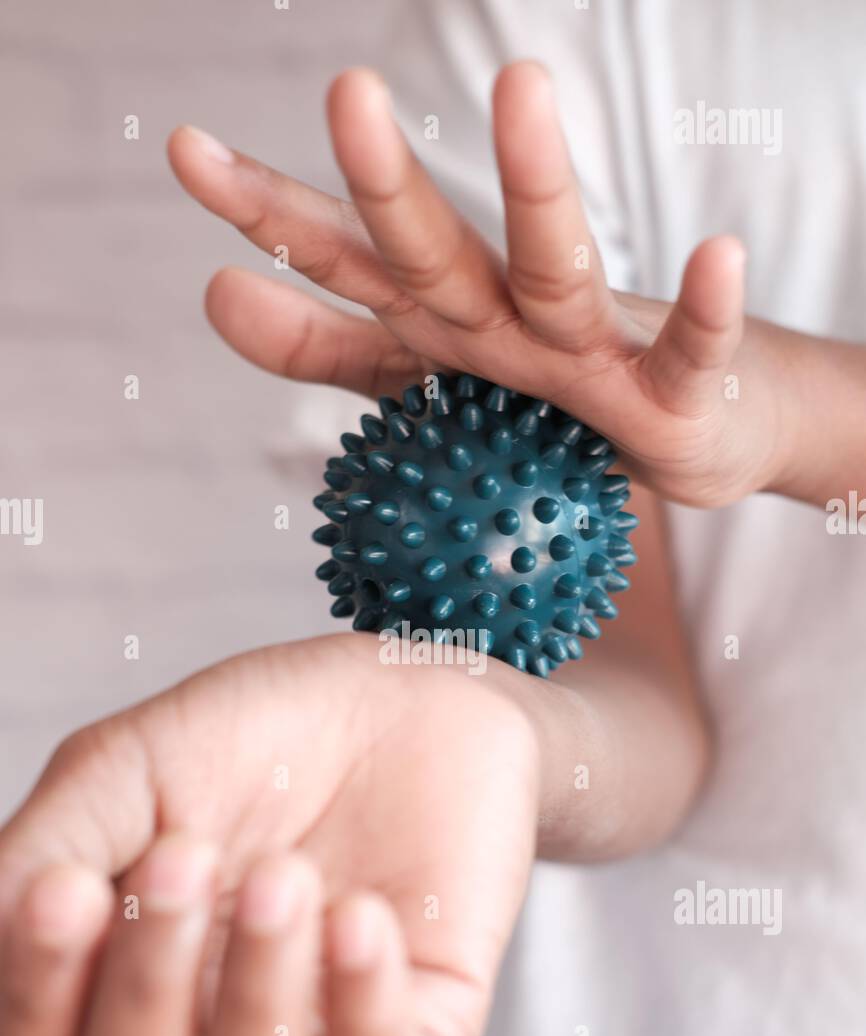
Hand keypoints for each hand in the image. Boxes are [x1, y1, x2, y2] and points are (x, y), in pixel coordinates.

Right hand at [0, 636, 537, 1035]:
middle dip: (145, 997)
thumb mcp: (124, 771)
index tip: (68, 886)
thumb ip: (41, 851)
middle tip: (183, 857)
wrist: (403, 686)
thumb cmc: (258, 735)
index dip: (34, 1007)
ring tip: (285, 875)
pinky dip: (364, 1011)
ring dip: (254, 1006)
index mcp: (111, 997)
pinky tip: (360, 912)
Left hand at [167, 62, 796, 507]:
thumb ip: (330, 347)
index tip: (187, 151)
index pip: (344, 260)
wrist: (696, 420)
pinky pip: (688, 352)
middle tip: (348, 91)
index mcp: (443, 316)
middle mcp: (508, 317)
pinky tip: (715, 257)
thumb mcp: (431, 377)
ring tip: (526, 87)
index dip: (270, 212)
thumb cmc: (556, 394)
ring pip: (560, 273)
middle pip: (437, 254)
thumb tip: (213, 291)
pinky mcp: (674, 390)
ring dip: (540, 188)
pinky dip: (702, 311)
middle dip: (387, 184)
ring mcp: (592, 348)